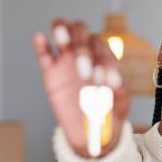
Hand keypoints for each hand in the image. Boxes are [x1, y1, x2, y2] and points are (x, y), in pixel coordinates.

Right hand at [32, 19, 129, 157]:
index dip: (102, 58)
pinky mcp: (51, 71)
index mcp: (104, 59)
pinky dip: (40, 44)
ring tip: (62, 38)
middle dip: (82, 47)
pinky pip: (44, 53)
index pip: (102, 46)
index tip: (104, 78)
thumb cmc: (110, 113)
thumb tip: (113, 80)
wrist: (91, 131)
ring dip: (62, 30)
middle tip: (83, 72)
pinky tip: (40, 39)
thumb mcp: (120, 104)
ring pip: (62, 32)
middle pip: (81, 32)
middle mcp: (86, 54)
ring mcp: (67, 60)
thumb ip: (118, 91)